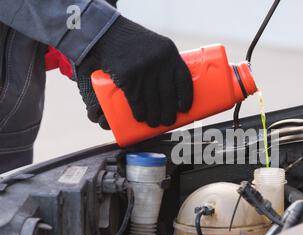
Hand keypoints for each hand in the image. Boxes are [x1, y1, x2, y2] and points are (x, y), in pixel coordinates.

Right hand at [77, 16, 192, 127]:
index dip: (186, 97)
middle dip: (169, 112)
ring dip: (154, 116)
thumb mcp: (153, 45)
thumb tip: (174, 89)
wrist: (105, 31)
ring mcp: (144, 69)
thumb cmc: (131, 42)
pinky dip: (139, 112)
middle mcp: (159, 60)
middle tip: (167, 121)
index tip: (184, 109)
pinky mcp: (128, 76)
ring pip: (153, 100)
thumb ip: (162, 62)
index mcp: (169, 52)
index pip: (184, 79)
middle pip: (168, 94)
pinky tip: (141, 118)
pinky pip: (137, 100)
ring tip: (154, 123)